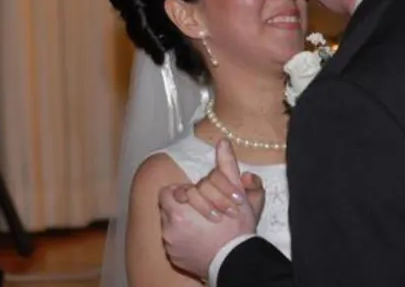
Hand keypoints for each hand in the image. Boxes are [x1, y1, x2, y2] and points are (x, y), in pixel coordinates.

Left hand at [158, 139, 260, 277]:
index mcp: (181, 208)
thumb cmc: (238, 227)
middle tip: (199, 205)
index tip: (201, 195)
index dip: (187, 191)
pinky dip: (181, 236)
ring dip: (180, 218)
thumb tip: (222, 143)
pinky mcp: (173, 256)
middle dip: (183, 203)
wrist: (237, 261)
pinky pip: (171, 241)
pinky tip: (198, 236)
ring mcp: (170, 243)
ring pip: (167, 222)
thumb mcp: (237, 193)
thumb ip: (227, 166)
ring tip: (199, 220)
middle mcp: (170, 226)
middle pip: (167, 206)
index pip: (171, 191)